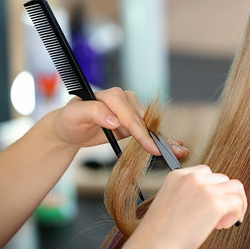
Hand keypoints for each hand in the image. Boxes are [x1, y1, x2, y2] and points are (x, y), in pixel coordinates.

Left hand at [50, 87, 188, 157]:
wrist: (70, 127)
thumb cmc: (70, 121)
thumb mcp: (74, 116)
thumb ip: (93, 113)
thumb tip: (114, 120)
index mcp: (111, 96)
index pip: (130, 116)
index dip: (141, 133)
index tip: (151, 148)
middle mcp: (124, 99)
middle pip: (145, 121)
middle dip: (158, 138)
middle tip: (173, 152)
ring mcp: (131, 108)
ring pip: (151, 125)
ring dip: (165, 139)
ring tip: (179, 151)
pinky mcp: (134, 118)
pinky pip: (149, 128)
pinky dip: (161, 137)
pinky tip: (175, 143)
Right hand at [130, 165, 246, 248]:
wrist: (152, 248)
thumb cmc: (159, 235)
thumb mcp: (170, 204)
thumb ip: (188, 196)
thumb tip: (211, 202)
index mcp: (177, 175)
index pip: (205, 172)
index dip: (211, 189)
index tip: (207, 207)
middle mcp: (191, 177)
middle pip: (222, 179)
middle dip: (223, 197)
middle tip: (216, 219)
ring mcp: (204, 189)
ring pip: (235, 187)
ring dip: (235, 203)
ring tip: (223, 222)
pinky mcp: (215, 203)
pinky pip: (237, 202)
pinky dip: (236, 214)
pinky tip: (221, 227)